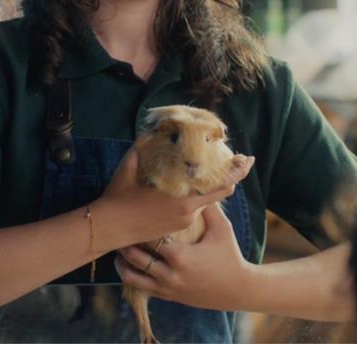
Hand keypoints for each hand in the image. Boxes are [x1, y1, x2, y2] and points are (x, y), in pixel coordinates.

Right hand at [94, 148, 253, 249]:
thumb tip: (153, 127)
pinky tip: (189, 186)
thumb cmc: (118, 196)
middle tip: (239, 160)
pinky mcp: (177, 228)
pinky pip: (193, 209)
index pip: (221, 186)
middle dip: (229, 176)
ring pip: (204, 200)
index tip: (248, 160)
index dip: (237, 172)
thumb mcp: (130, 165)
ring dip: (208, 187)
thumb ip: (143, 146)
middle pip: (219, 192)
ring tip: (208, 169)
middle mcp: (188, 212)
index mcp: (183, 199)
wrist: (107, 228)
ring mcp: (183, 222)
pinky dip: (195, 196)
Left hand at [114, 203, 255, 311]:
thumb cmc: (229, 255)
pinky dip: (131, 276)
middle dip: (126, 243)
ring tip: (120, 249)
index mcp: (180, 256)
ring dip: (123, 264)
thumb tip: (197, 183)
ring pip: (132, 277)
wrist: (237, 289)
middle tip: (120, 228)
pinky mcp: (168, 296)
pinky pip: (140, 288)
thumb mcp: (222, 229)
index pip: (150, 238)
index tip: (134, 214)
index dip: (140, 226)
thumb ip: (208, 207)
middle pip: (135, 258)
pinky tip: (129, 264)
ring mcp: (167, 288)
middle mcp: (170, 274)